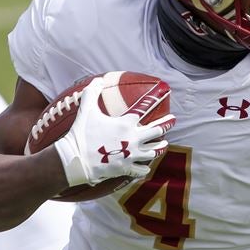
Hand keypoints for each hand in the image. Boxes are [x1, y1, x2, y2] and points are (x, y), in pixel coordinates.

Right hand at [53, 77, 175, 186]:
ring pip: (153, 152)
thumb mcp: (86, 110)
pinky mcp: (127, 168)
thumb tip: (98, 79)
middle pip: (157, 131)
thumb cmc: (81, 134)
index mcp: (126, 123)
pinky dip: (144, 168)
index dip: (155, 100)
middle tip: (173, 120)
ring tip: (164, 144)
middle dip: (166, 125)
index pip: (145, 109)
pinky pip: (142, 170)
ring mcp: (132, 155)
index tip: (165, 94)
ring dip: (160, 147)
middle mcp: (133, 139)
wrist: (76, 159)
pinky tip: (146, 167)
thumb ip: (92, 93)